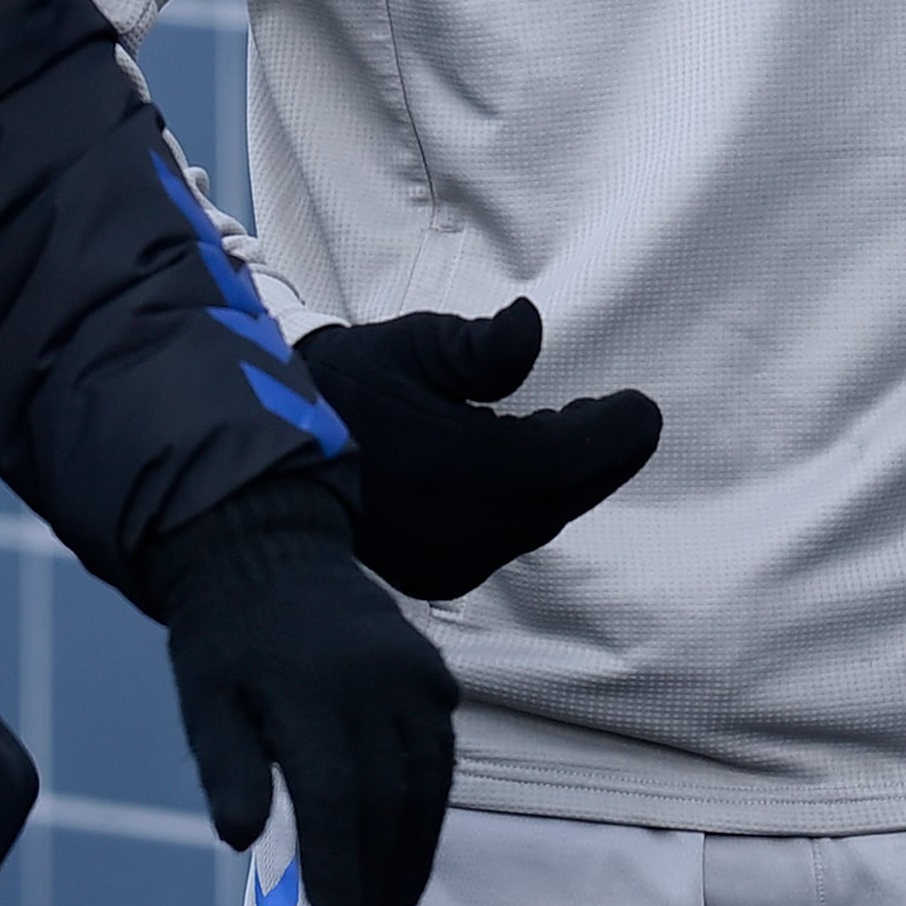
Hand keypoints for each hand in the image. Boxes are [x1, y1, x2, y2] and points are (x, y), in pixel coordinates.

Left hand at [147, 472, 458, 905]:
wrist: (272, 553)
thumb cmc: (226, 645)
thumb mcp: (204, 703)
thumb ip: (226, 768)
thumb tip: (239, 838)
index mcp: (306, 689)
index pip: (334, 795)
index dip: (340, 864)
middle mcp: (370, 680)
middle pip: (386, 797)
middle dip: (377, 872)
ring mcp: (410, 674)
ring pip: (425, 781)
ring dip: (413, 850)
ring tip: (393, 904)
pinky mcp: (433, 672)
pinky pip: (441, 751)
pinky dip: (432, 808)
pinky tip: (415, 850)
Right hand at [292, 300, 665, 601]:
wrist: (265, 460)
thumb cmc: (343, 390)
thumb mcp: (414, 348)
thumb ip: (485, 347)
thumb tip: (531, 328)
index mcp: (476, 473)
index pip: (580, 457)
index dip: (619, 430)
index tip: (640, 407)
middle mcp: (473, 531)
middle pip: (566, 494)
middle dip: (595, 453)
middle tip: (611, 415)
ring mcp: (453, 563)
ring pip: (537, 521)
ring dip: (558, 481)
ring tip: (564, 435)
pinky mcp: (435, 577)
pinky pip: (504, 541)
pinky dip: (522, 506)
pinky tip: (513, 473)